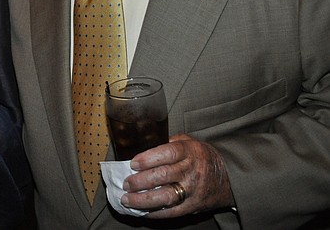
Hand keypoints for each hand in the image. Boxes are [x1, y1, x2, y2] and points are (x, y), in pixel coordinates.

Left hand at [120, 134, 234, 217]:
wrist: (229, 177)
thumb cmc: (202, 157)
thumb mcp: (189, 142)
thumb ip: (169, 142)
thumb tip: (143, 144)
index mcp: (189, 151)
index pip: (168, 153)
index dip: (149, 158)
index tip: (133, 163)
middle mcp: (191, 171)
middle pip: (164, 176)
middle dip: (141, 181)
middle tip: (126, 184)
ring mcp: (193, 190)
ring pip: (167, 196)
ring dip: (144, 200)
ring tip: (127, 199)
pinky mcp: (194, 206)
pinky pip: (173, 212)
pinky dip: (155, 213)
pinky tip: (141, 211)